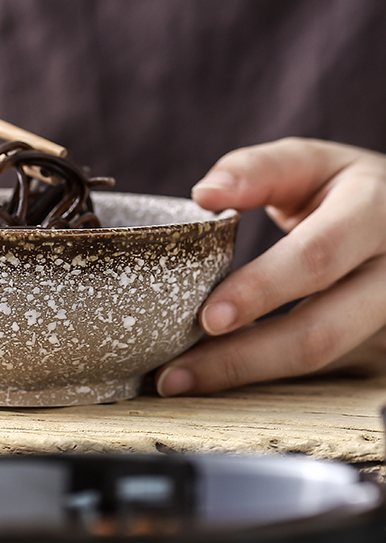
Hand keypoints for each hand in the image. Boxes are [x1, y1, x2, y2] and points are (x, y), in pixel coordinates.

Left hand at [155, 137, 385, 395]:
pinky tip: (217, 375)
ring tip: (179, 379)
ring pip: (318, 363)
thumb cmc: (344, 188)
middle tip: (176, 373)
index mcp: (375, 215)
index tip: (208, 318)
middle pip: (320, 332)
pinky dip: (263, 376)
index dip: (261, 290)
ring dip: (244, 376)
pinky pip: (318, 372)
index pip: (317, 258)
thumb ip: (256, 170)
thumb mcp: (309, 162)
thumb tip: (204, 195)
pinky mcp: (379, 350)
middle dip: (242, 358)